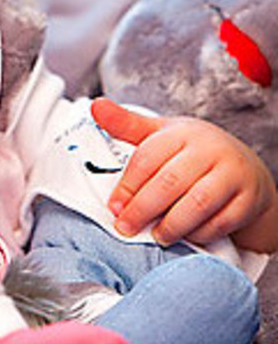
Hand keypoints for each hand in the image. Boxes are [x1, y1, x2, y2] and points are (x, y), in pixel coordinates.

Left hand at [91, 98, 277, 252]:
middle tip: (125, 227)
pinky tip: (184, 236)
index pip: (148, 158)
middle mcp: (209, 150)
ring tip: (156, 235)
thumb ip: (126, 125)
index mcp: (182, 132)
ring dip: (172, 224)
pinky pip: (221, 222)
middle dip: (143, 208)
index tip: (114, 206)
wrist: (242, 167)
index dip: (128, 185)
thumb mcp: (159, 134)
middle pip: (170, 182)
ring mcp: (232, 174)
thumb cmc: (190, 152)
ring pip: (197, 203)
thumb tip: (96, 106)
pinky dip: (199, 233)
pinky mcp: (248, 200)